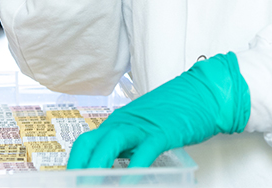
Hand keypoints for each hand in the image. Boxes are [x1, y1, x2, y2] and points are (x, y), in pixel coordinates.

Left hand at [67, 53, 249, 168]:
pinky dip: (134, 170)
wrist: (202, 92)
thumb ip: (128, 148)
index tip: (69, 182)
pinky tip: (130, 183)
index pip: (85, 143)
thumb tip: (114, 173)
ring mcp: (142, 125)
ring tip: (90, 186)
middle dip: (78, 168)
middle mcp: (124, 122)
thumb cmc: (175, 113)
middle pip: (90, 143)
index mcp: (118, 122)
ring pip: (110, 144)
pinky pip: (144, 152)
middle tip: (75, 186)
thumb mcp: (144, 130)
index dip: (73, 165)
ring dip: (96, 168)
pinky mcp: (163, 132)